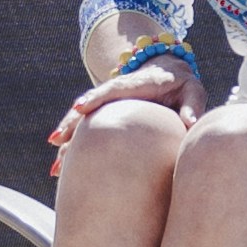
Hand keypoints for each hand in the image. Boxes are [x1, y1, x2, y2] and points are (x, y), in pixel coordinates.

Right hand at [50, 61, 201, 156]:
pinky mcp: (104, 119)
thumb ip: (191, 104)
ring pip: (81, 124)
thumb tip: (188, 122)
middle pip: (87, 109)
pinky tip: (61, 171)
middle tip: (56, 141)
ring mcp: (106, 107)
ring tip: (54, 168)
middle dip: (70, 125)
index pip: (112, 90)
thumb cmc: (183, 86)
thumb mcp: (192, 91)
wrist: (169, 75)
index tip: (80, 108)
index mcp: (135, 85)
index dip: (95, 98)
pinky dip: (71, 150)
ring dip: (66, 144)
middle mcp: (114, 94)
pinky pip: (85, 134)